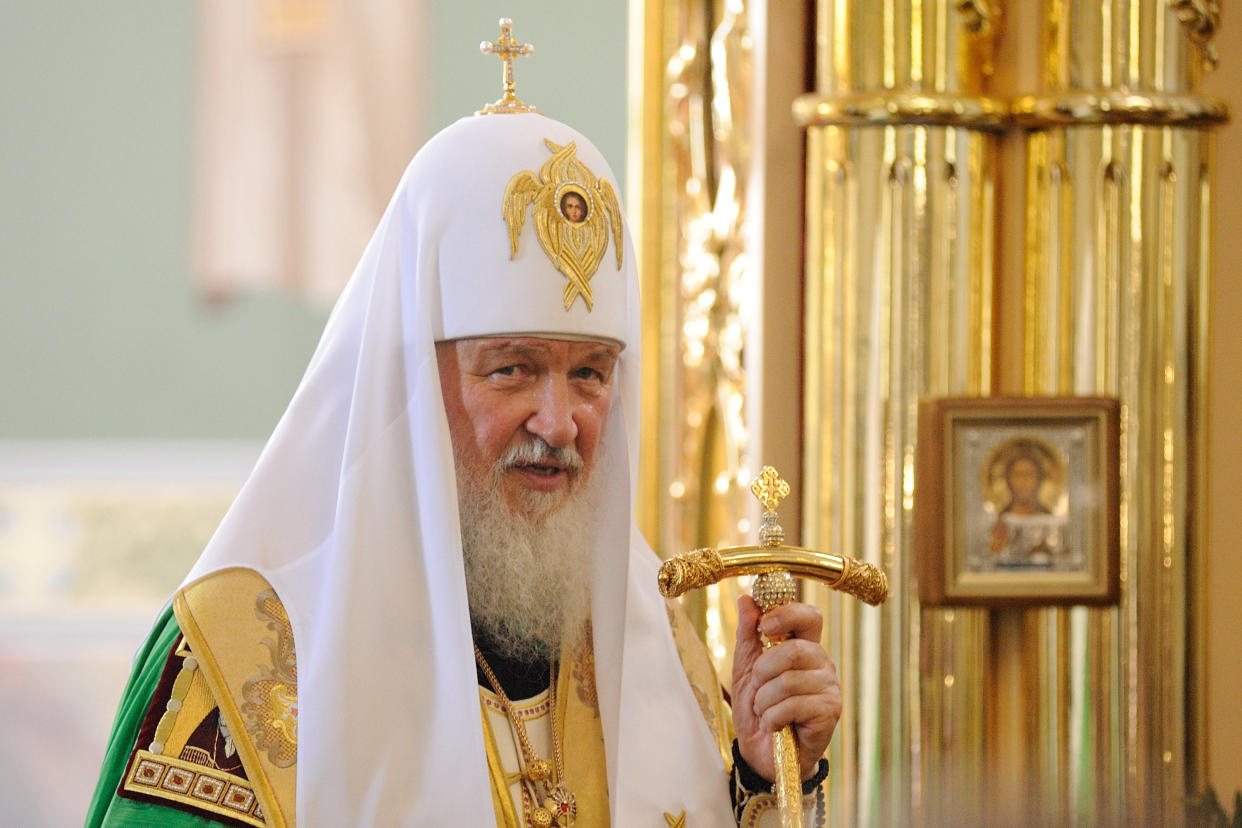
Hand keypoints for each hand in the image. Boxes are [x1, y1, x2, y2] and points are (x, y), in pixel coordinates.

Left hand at [730, 594, 840, 780]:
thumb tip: (746, 598)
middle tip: (757, 687)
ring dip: (764, 700)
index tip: (764, 627)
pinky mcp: (830, 712)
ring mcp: (829, 688)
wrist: (760, 753)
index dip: (787, 614)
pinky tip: (775, 725)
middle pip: (795, 649)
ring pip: (789, 680)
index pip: (810, 616)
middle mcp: (822, 664)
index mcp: (804, 647)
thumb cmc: (757, 708)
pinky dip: (773, 717)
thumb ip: (748, 633)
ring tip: (765, 711)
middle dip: (764, 670)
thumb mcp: (745, 667)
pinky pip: (794, 705)